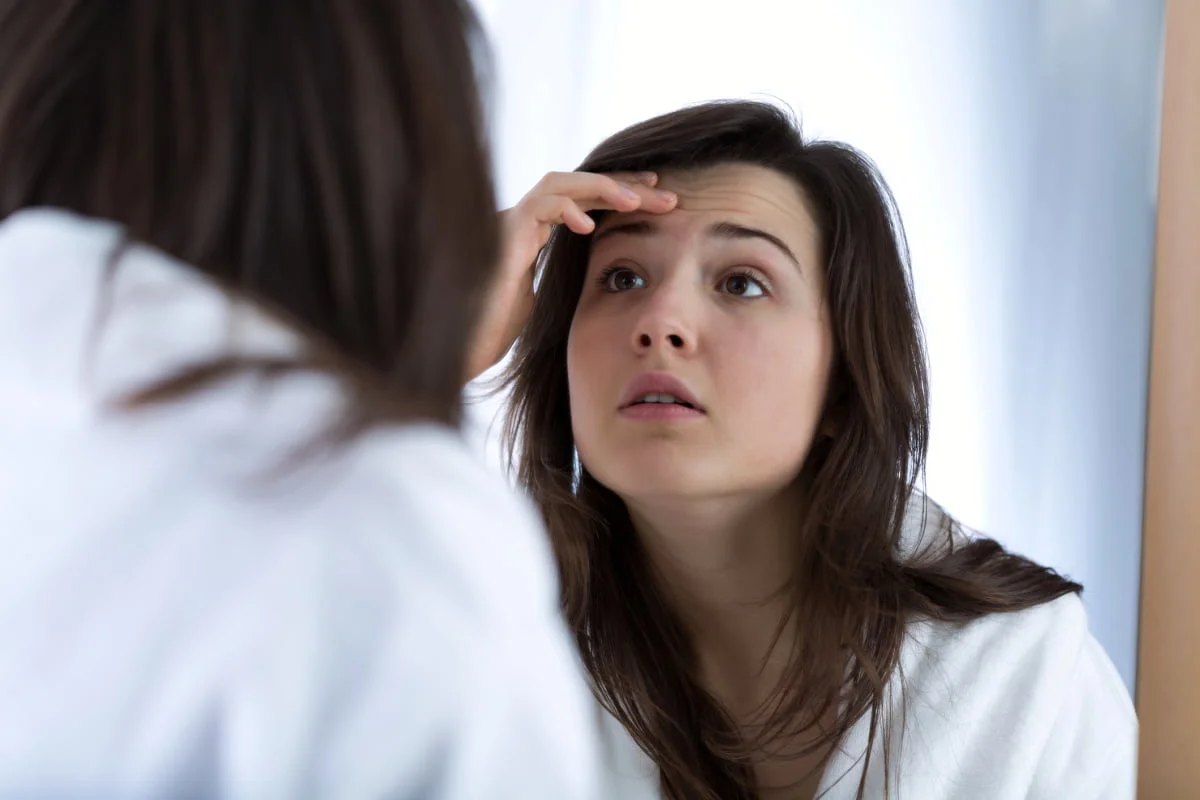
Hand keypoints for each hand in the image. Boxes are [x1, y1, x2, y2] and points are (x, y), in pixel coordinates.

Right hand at [464, 171, 677, 382]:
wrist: (462, 343)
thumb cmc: (496, 328)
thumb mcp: (545, 300)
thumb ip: (565, 278)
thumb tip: (601, 278)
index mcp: (535, 232)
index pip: (584, 200)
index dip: (621, 194)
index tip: (658, 198)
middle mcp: (522, 219)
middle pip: (578, 185)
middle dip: (624, 186)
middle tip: (666, 196)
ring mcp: (510, 222)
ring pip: (559, 183)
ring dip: (601, 188)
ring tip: (636, 202)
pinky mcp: (501, 233)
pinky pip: (538, 206)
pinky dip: (566, 210)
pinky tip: (589, 227)